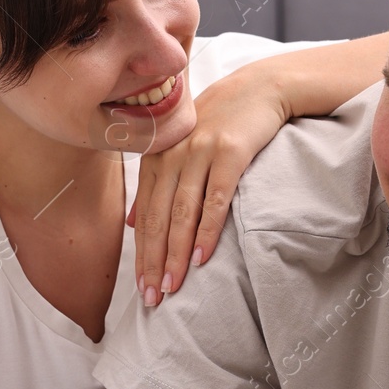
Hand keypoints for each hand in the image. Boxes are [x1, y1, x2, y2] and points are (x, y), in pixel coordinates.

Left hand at [128, 66, 287, 304]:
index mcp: (156, 158)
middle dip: (153, 262)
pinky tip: (202, 257)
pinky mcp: (229, 152)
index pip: (143, 215)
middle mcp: (171, 155)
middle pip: (158, 218)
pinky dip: (207, 230)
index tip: (140, 288)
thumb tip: (131, 224)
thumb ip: (155, 185)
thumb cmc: (219, 123)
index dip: (141, 254)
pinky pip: (215, 199)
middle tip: (152, 299)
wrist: (258, 89)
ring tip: (172, 287)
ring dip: (176, 254)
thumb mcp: (179, 150)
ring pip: (182, 213)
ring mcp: (199, 152)